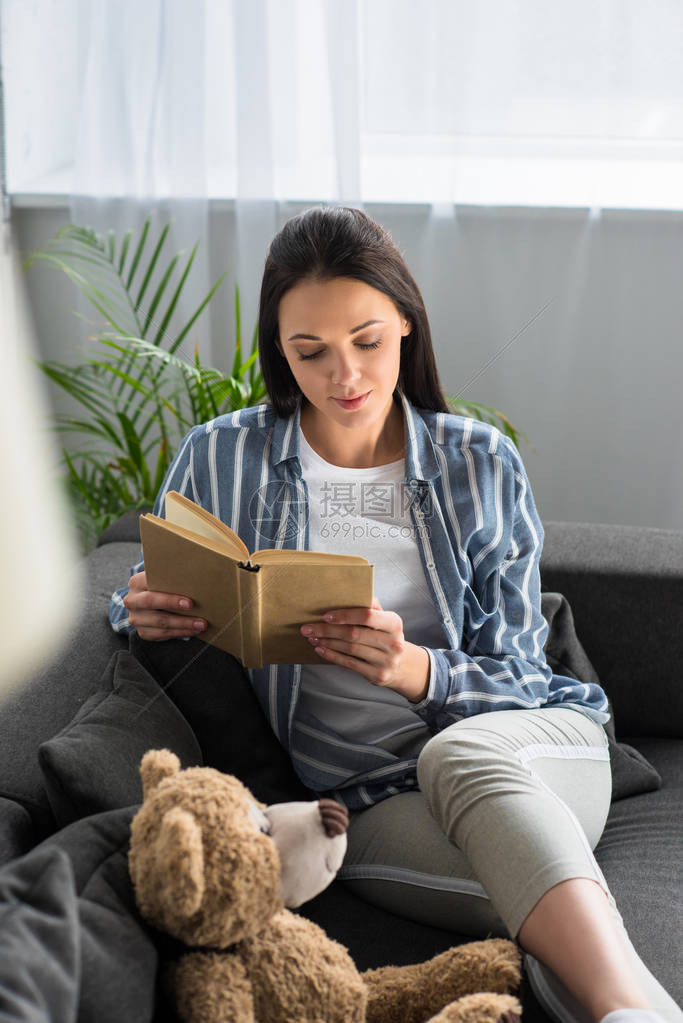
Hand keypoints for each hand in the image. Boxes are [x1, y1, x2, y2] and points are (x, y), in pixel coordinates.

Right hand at [122, 570, 206, 641]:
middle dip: (178, 613)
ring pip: (160, 624)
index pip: (153, 589)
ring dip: (184, 626)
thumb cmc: (162, 585)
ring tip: (201, 626)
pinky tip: (192, 631)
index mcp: (137, 583)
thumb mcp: (163, 577)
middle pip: (156, 608)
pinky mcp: (142, 631)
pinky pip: (162, 634)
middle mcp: (132, 601)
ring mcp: (136, 618)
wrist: (148, 598)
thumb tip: (198, 583)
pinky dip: (179, 633)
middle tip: (200, 620)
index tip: (190, 603)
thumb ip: (174, 578)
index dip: (171, 598)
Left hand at [300, 597, 429, 702]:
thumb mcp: (384, 620)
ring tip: (312, 638)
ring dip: (327, 642)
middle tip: (308, 628)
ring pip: (350, 649)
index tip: (326, 615)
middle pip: (354, 634)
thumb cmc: (386, 637)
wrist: (402, 665)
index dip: (345, 615)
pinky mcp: (377, 675)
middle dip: (327, 630)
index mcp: (394, 623)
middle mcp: (393, 643)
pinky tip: (321, 650)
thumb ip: (371, 608)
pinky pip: (350, 663)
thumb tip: (352, 592)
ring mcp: (386, 661)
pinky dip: (332, 656)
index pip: (367, 616)